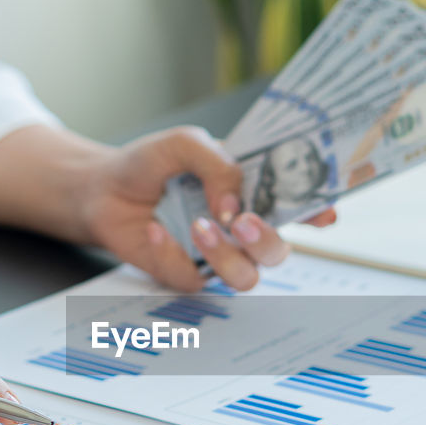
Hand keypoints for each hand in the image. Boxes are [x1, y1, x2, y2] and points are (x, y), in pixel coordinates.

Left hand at [80, 126, 335, 291]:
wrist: (101, 189)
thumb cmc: (149, 164)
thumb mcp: (185, 144)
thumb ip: (217, 164)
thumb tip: (233, 203)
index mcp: (252, 194)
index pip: (297, 207)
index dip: (317, 214)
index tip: (324, 215)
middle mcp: (240, 231)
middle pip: (278, 252)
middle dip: (265, 239)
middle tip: (240, 219)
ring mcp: (216, 257)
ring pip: (246, 277)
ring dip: (224, 254)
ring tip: (197, 226)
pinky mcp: (184, 276)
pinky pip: (193, 280)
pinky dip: (170, 253)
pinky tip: (152, 230)